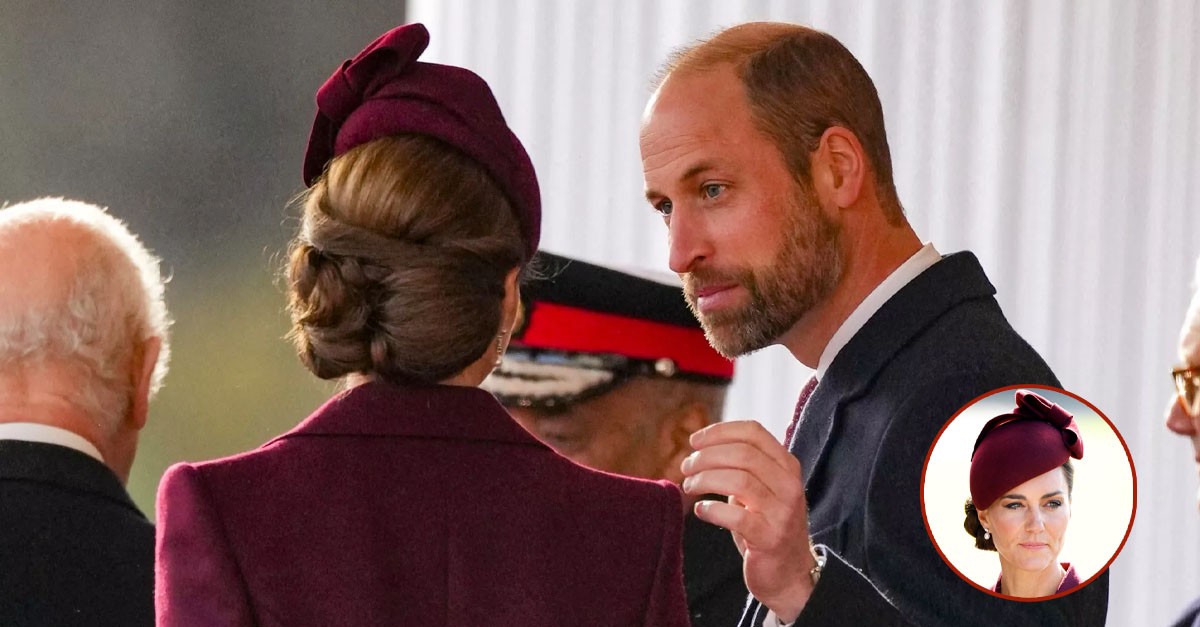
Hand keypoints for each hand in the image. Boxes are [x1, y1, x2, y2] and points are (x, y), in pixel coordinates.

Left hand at [681, 420, 815, 621]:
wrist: (789, 572)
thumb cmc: (765, 524)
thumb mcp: (761, 488)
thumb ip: (742, 466)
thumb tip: (700, 446)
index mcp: (787, 465)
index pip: (753, 432)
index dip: (719, 432)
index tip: (694, 441)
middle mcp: (789, 485)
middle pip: (742, 454)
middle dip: (706, 457)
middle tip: (686, 467)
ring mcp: (782, 512)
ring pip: (738, 481)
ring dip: (705, 480)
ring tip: (689, 487)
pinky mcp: (769, 538)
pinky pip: (735, 516)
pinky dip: (711, 509)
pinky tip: (701, 510)